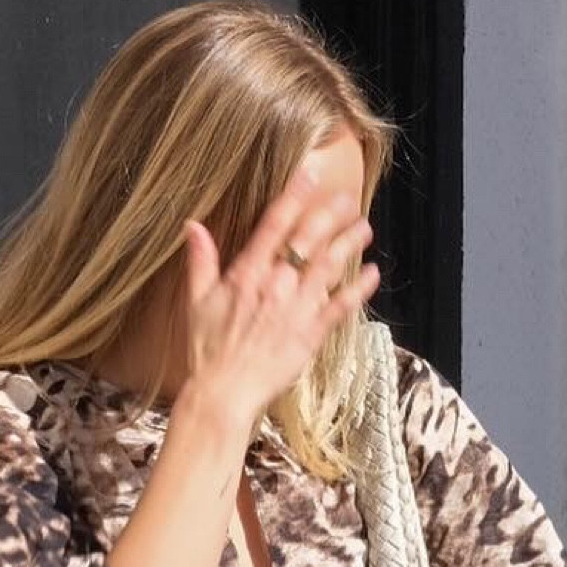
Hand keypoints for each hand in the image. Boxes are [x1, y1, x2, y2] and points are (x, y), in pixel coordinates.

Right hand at [176, 165, 378, 431]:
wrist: (224, 392)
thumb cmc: (207, 350)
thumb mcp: (197, 301)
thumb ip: (200, 261)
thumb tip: (193, 226)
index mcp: (248, 272)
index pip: (274, 224)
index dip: (295, 196)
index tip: (311, 175)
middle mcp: (276, 284)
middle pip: (309, 239)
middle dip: (330, 215)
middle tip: (348, 198)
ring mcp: (296, 308)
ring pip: (329, 267)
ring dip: (349, 243)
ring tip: (365, 226)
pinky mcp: (311, 335)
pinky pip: (341, 307)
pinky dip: (359, 288)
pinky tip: (372, 273)